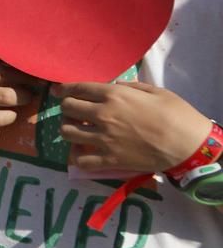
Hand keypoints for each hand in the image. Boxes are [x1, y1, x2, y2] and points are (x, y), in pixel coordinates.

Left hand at [56, 81, 212, 173]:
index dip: (63, 89)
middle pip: (67, 108)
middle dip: (67, 108)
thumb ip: (129, 87)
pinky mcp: (109, 160)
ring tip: (77, 130)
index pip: (77, 88)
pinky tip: (83, 152)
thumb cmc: (177, 114)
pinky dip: (77, 156)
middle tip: (74, 112)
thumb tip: (113, 87)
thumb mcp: (155, 91)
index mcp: (113, 95)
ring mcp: (104, 139)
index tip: (58, 92)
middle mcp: (103, 115)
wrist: (189, 145)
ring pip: (67, 132)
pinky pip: (80, 160)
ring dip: (68, 129)